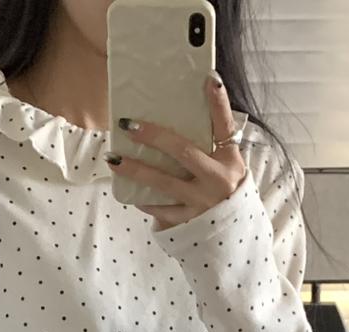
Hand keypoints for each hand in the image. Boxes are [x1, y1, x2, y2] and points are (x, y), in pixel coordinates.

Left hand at [109, 73, 246, 231]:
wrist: (235, 235)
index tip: (209, 78)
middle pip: (183, 152)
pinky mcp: (190, 223)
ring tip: (113, 159)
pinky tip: (128, 192)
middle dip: (154, 136)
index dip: (218, 102)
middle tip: (128, 125)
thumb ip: (213, 143)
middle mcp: (217, 180)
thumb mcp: (228, 166)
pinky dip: (145, 201)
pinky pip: (162, 210)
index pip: (224, 125)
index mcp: (229, 160)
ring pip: (164, 183)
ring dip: (136, 170)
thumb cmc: (226, 191)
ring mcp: (202, 203)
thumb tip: (193, 107)